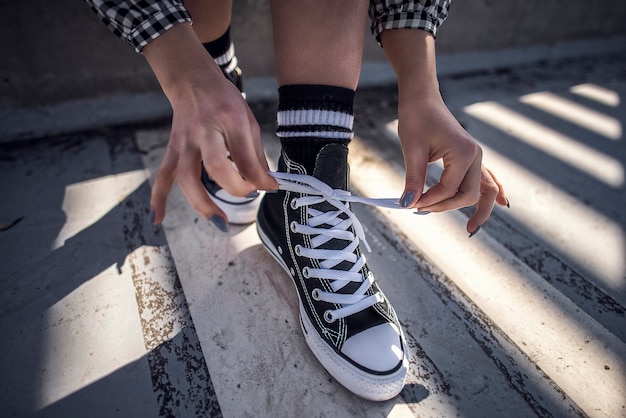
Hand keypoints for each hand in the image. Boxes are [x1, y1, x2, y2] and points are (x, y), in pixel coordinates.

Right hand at [143, 24, 275, 224]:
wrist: (192, 81)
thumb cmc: (224, 101)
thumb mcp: (248, 120)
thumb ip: (256, 153)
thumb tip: (265, 184)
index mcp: (229, 120)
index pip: (245, 156)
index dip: (259, 177)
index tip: (270, 187)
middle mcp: (204, 131)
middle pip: (215, 165)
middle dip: (234, 187)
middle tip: (249, 196)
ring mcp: (184, 142)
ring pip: (186, 176)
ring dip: (201, 203)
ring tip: (219, 222)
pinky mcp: (173, 149)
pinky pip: (163, 176)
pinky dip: (158, 198)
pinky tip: (156, 219)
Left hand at [397, 94, 507, 233]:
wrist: (423, 100)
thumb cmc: (417, 119)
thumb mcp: (412, 150)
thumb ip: (413, 179)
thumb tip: (407, 203)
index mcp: (463, 152)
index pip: (448, 188)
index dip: (429, 200)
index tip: (408, 203)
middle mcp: (475, 155)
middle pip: (469, 194)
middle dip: (447, 207)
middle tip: (422, 211)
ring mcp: (476, 157)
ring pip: (483, 190)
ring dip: (477, 208)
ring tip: (472, 229)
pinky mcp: (471, 158)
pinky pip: (487, 179)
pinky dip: (492, 193)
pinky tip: (501, 205)